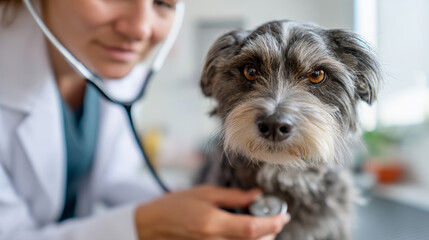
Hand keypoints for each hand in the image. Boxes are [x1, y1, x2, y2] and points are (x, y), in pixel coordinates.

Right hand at [134, 185, 289, 239]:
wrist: (150, 227)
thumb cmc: (173, 207)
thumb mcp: (204, 193)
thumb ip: (233, 196)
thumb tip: (257, 194)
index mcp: (212, 224)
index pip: (252, 228)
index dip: (273, 222)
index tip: (283, 214)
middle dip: (270, 230)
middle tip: (271, 214)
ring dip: (260, 237)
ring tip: (259, 222)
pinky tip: (244, 232)